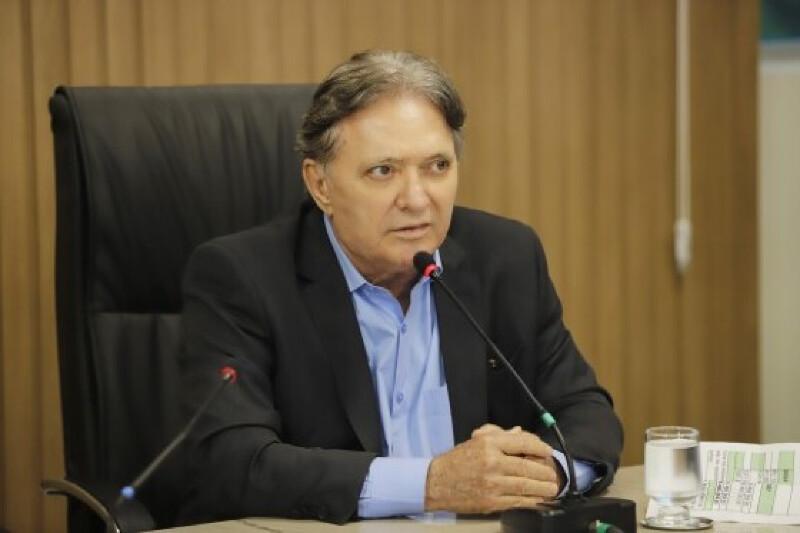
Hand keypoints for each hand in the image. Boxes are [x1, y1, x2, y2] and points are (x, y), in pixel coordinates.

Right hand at [424, 424, 559, 513]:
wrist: (436, 483)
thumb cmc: (457, 461)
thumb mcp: (476, 441)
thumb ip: (500, 435)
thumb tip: (520, 433)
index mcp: (488, 443)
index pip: (521, 443)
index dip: (539, 447)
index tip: (547, 452)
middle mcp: (492, 462)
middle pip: (527, 467)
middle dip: (544, 472)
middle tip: (553, 475)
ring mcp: (492, 484)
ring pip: (525, 486)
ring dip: (542, 488)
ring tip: (551, 489)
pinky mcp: (491, 501)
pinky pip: (517, 501)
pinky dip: (530, 501)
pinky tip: (538, 500)